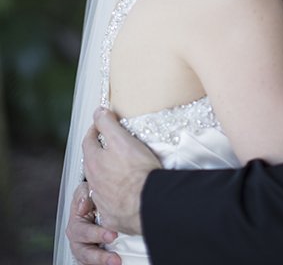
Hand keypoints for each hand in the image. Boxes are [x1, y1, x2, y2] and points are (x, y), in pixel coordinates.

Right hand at [66, 182, 119, 264]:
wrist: (94, 205)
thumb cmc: (89, 199)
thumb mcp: (85, 191)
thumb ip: (84, 195)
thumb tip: (83, 205)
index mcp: (75, 226)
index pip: (84, 233)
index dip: (98, 235)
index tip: (112, 235)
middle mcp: (78, 242)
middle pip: (86, 253)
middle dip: (100, 256)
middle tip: (115, 258)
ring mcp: (85, 251)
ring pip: (90, 261)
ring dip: (103, 262)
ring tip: (117, 262)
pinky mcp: (93, 257)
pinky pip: (95, 263)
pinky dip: (104, 263)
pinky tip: (119, 262)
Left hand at [82, 107, 161, 236]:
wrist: (148, 203)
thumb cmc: (137, 171)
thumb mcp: (122, 139)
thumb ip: (107, 123)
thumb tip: (98, 112)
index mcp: (94, 162)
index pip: (88, 141)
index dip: (94, 130)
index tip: (100, 125)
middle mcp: (94, 182)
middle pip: (91, 163)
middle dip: (98, 152)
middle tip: (109, 145)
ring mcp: (102, 201)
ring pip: (99, 183)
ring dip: (105, 174)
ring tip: (118, 169)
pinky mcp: (112, 216)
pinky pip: (108, 203)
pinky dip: (113, 195)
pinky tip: (123, 193)